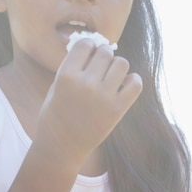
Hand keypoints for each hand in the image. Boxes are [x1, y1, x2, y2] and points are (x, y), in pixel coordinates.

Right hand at [36, 38, 142, 164]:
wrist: (61, 148)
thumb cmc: (56, 114)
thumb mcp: (56, 86)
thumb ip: (72, 66)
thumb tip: (94, 45)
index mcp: (65, 76)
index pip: (85, 44)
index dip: (89, 46)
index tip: (90, 53)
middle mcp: (85, 84)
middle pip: (105, 52)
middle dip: (104, 55)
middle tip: (101, 66)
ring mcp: (103, 97)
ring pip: (122, 63)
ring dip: (118, 66)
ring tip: (112, 76)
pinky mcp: (117, 110)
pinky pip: (135, 84)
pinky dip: (132, 81)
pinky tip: (124, 85)